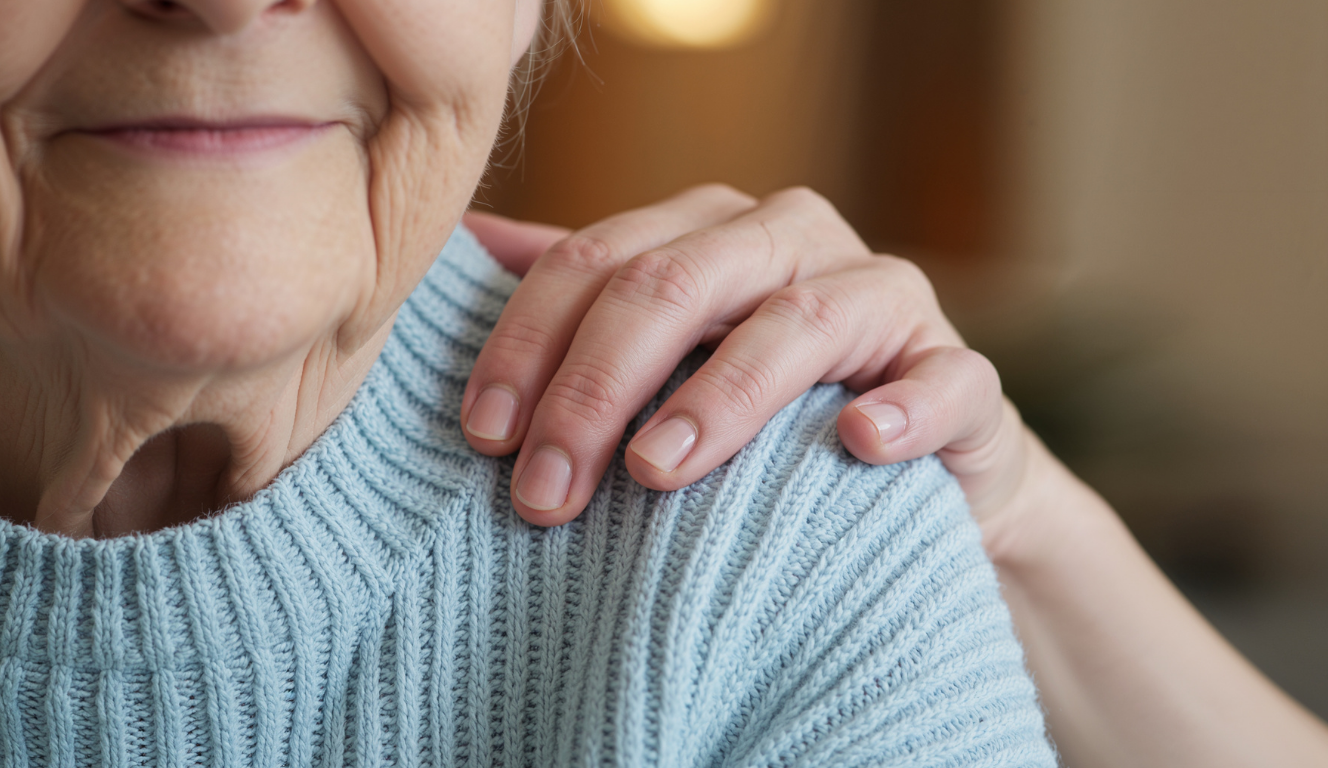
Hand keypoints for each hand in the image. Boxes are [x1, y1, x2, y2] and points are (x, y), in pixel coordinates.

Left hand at [463, 184, 1030, 535]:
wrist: (909, 473)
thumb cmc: (763, 414)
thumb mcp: (665, 351)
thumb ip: (583, 295)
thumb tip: (468, 242)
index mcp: (711, 230)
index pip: (597, 260)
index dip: (528, 343)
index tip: (484, 438)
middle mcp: (795, 241)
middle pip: (678, 285)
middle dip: (597, 388)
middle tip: (546, 493)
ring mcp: (885, 300)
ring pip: (798, 320)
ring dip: (722, 396)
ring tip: (658, 469)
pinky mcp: (964, 375)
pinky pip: (945, 379)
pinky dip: (904, 408)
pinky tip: (858, 443)